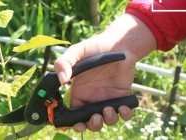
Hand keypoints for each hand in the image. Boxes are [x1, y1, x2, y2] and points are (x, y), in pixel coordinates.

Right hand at [54, 14, 155, 131]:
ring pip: (106, 120)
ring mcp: (107, 99)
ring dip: (108, 120)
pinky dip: (125, 115)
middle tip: (95, 118)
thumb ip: (64, 63)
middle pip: (90, 121)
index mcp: (78, 91)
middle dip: (92, 125)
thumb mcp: (77, 51)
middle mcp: (92, 98)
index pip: (73, 112)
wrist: (120, 43)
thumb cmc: (96, 46)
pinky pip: (124, 113)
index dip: (73, 121)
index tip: (76, 124)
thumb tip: (61, 80)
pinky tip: (123, 107)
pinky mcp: (122, 97)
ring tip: (108, 109)